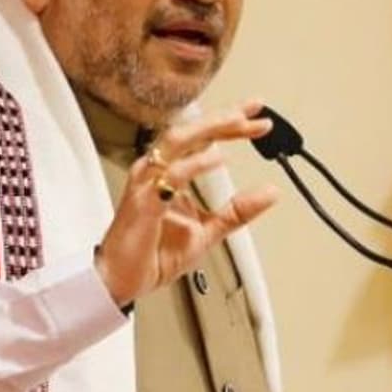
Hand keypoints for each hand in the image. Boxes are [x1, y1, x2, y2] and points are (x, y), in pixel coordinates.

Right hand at [94, 100, 279, 306]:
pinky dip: (196, 164)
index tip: (257, 114)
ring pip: (177, 141)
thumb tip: (271, 193)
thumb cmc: (154, 253)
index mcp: (169, 172)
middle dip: (224, 117)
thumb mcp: (208, 230)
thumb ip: (237, 211)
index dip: (229, 122)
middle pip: (190, 130)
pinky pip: (171, 176)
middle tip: (254, 110)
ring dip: (210, 128)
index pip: (200, 137)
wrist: (120, 281)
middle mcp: (155, 170)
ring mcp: (147, 184)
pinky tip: (219, 158)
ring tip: (239, 122)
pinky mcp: (144, 203)